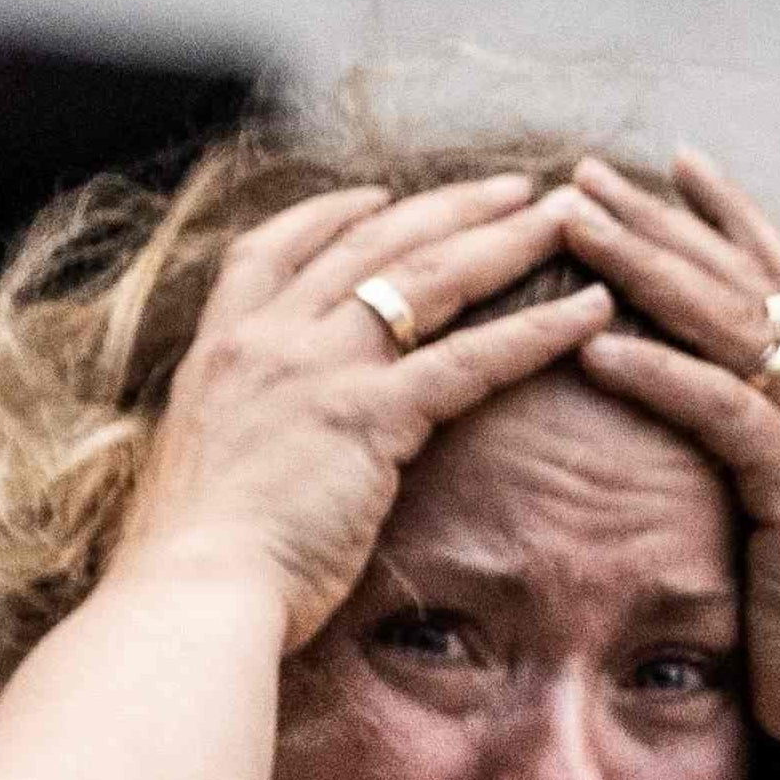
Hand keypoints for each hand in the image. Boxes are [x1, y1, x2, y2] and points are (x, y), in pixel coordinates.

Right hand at [98, 178, 607, 643]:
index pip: (273, 248)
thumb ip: (244, 429)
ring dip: (507, 241)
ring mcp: (316, 368)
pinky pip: (470, 359)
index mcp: (219, 347)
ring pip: (429, 280)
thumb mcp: (205, 466)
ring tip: (572, 219)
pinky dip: (538, 330)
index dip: (332, 214)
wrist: (187, 593)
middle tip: (518, 186)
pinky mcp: (368, 416)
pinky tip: (592, 312)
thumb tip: (272, 443)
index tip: (380, 195)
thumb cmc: (195, 560)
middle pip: (372, 244)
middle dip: (451, 207)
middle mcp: (266, 338)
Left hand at [547, 151, 779, 735]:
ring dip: (646, 266)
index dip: (728, 219)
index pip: (777, 283)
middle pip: (742, 282)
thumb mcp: (777, 521)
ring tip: (575, 222)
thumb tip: (693, 433)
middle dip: (662, 221)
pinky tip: (596, 341)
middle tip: (587, 173)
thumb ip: (746, 461)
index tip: (673, 164)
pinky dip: (657, 369)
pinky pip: (720, 409)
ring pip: (728, 324)